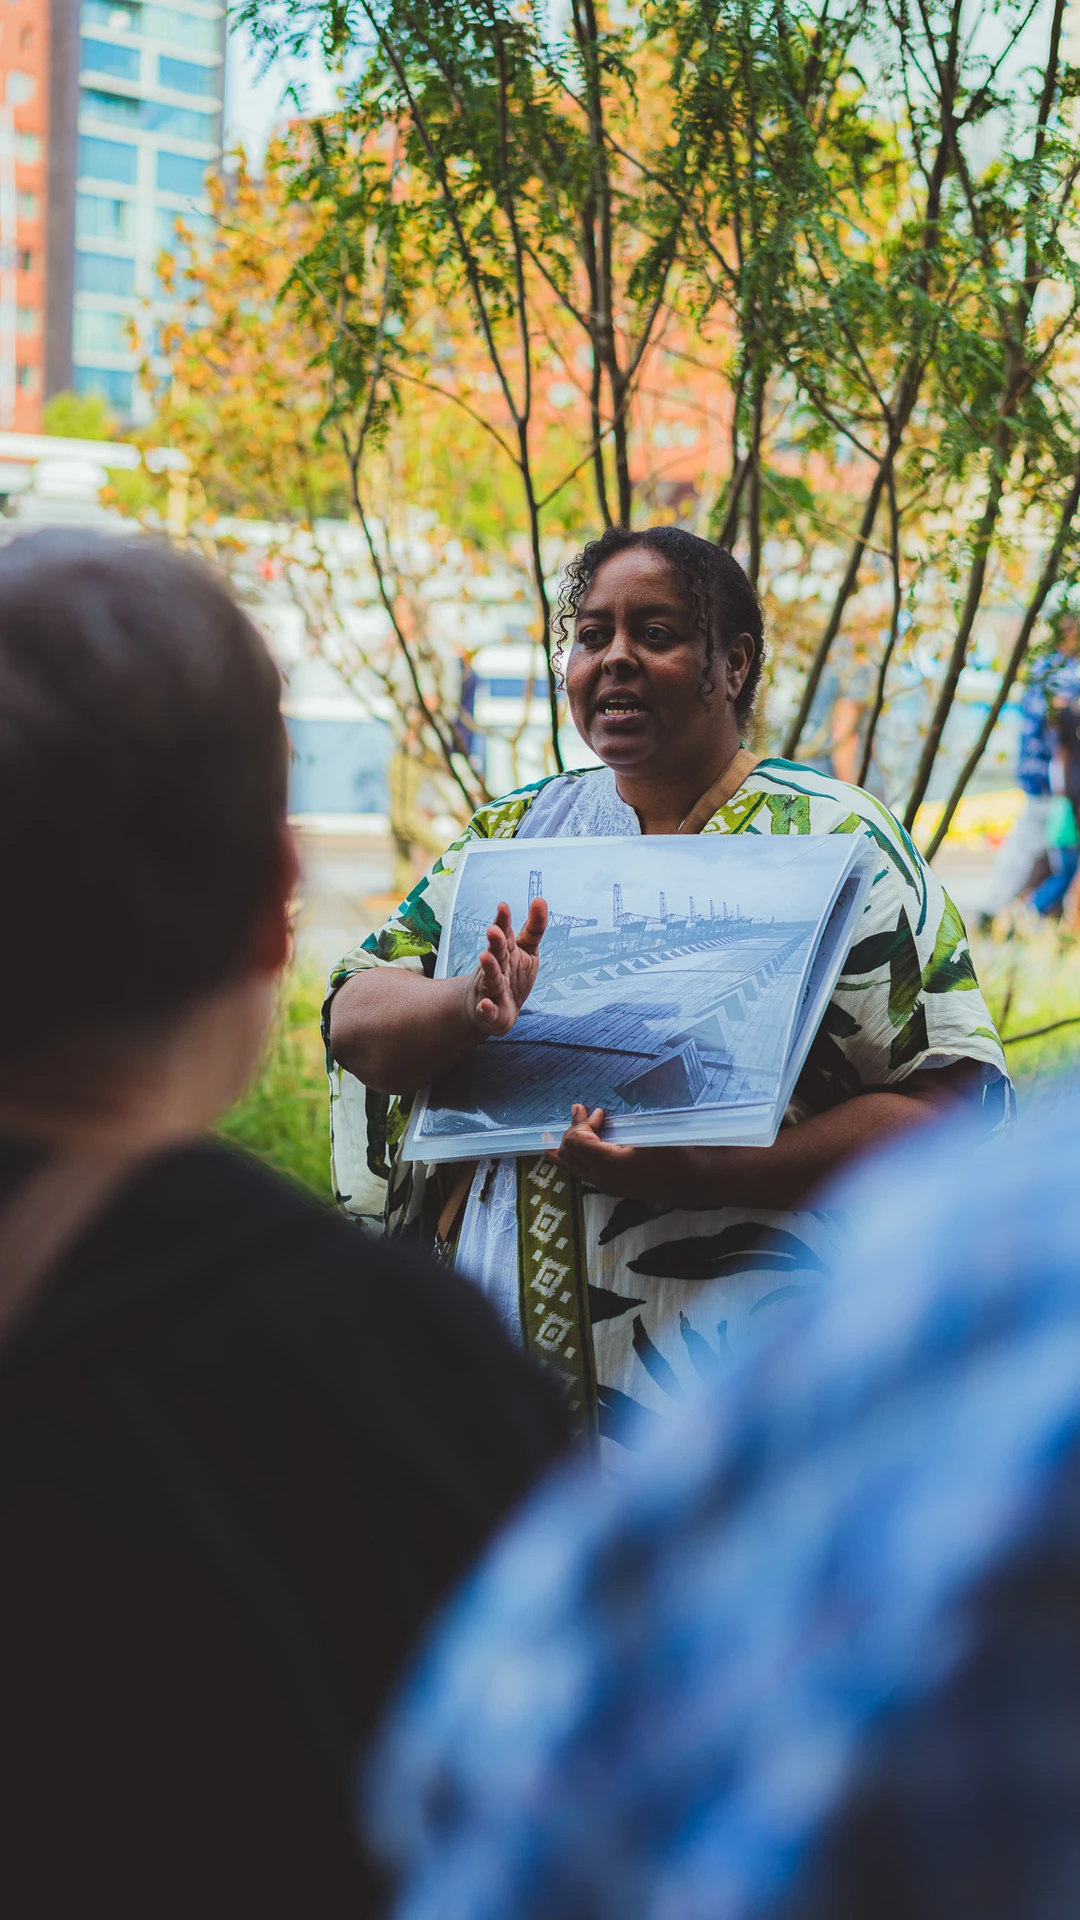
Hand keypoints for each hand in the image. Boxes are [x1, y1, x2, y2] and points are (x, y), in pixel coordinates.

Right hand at [463, 897, 548, 1036]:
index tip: (503, 906)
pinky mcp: (490, 1012)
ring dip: (488, 968)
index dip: (504, 921)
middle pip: (496, 953)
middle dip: (495, 942)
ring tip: (485, 957)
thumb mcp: (526, 950)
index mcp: (505, 951)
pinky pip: (487, 1010)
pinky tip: (485, 1005)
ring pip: (490, 978)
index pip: (505, 933)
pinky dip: (486, 1008)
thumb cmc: (510, 974)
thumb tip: (540, 899)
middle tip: (494, 930)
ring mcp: (491, 989)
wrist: (490, 1009)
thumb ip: (534, 928)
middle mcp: (496, 967)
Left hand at [546, 1104, 697, 1201]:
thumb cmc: (679, 1151)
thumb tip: (599, 1114)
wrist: (700, 1179)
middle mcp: (605, 1180)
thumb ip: (621, 1125)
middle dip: (570, 1132)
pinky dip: (582, 1156)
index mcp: (611, 1165)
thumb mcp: (649, 1132)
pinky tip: (592, 1143)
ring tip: (579, 1126)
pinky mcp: (616, 1189)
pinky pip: (588, 1172)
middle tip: (582, 1113)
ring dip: (573, 1145)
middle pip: (569, 1157)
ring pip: (576, 1167)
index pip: (575, 1143)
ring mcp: (610, 1187)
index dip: (580, 1123)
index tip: (598, 1112)